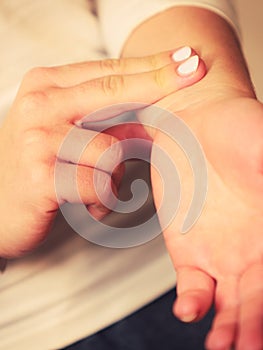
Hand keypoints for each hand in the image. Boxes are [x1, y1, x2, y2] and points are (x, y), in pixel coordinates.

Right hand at [0, 49, 205, 257]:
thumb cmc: (39, 169)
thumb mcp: (65, 133)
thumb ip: (102, 121)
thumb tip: (149, 119)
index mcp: (46, 87)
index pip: (107, 71)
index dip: (150, 65)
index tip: (187, 58)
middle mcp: (39, 105)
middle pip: (112, 90)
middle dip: (159, 82)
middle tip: (195, 69)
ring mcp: (38, 140)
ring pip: (111, 150)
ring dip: (116, 176)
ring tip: (99, 190)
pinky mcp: (40, 177)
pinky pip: (98, 185)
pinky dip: (103, 201)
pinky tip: (89, 207)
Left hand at [146, 81, 262, 349]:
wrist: (192, 122)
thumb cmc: (236, 128)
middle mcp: (254, 250)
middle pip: (259, 299)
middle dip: (255, 325)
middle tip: (248, 345)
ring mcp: (221, 254)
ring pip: (230, 303)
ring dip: (228, 326)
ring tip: (222, 343)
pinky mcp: (188, 251)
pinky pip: (194, 286)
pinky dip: (193, 302)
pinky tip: (190, 309)